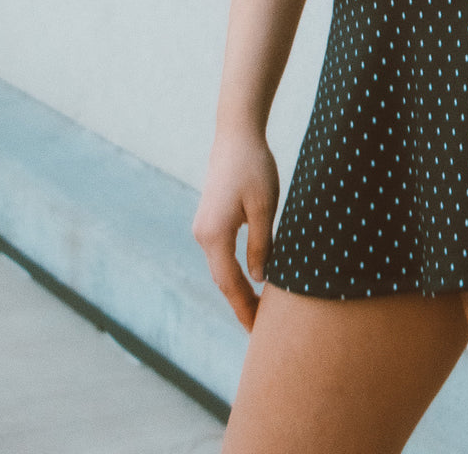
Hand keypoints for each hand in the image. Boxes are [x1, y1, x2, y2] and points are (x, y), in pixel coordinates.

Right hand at [192, 127, 279, 330]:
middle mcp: (202, 235)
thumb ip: (261, 244)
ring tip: (259, 312)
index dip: (244, 308)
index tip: (258, 331)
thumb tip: (259, 278)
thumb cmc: (254, 167)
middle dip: (241, 304)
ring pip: (221, 268)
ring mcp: (202, 228)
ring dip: (237, 289)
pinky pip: (220, 255)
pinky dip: (233, 272)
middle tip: (261, 331)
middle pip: (222, 280)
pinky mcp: (208, 220)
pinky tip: (249, 281)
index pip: (230, 283)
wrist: (235, 136)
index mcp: (214, 235)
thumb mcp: (265, 207)